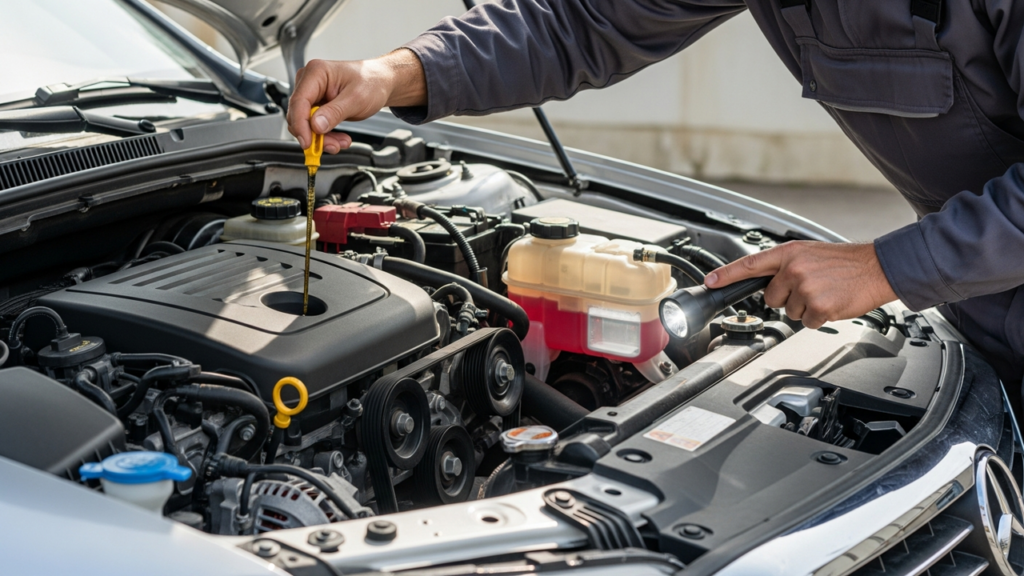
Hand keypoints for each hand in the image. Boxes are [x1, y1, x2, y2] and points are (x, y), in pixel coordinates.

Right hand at [286, 49, 426, 153]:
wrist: (381, 82)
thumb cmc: (371, 82)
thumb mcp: (356, 99)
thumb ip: (335, 112)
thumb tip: (315, 126)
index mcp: (316, 73)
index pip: (298, 102)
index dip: (300, 125)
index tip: (307, 143)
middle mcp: (309, 82)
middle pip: (299, 115)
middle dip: (314, 134)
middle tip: (333, 145)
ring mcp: (312, 94)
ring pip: (305, 124)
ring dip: (322, 138)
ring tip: (342, 142)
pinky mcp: (316, 105)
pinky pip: (313, 125)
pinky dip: (325, 136)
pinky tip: (339, 138)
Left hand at [705, 241, 897, 328]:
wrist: (878, 267)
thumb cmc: (845, 262)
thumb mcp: (810, 254)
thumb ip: (787, 265)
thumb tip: (767, 282)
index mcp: (789, 253)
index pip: (750, 264)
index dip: (727, 274)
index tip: (710, 281)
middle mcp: (794, 269)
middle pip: (771, 298)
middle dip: (788, 298)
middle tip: (811, 287)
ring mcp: (805, 288)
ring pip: (790, 312)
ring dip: (806, 308)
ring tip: (825, 292)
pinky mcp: (818, 307)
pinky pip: (808, 322)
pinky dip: (820, 318)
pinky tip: (832, 303)